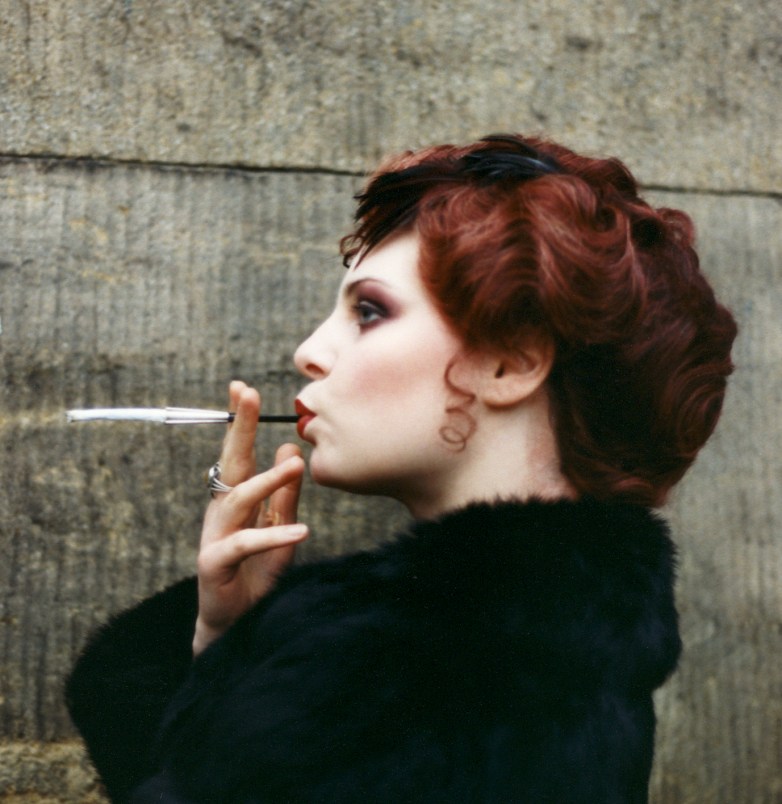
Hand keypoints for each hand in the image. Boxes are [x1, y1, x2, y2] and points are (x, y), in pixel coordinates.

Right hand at [193, 381, 307, 655]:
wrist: (238, 622)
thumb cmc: (258, 571)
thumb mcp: (280, 527)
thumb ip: (285, 493)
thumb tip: (290, 449)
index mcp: (237, 498)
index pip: (239, 453)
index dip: (240, 422)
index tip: (244, 388)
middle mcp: (222, 510)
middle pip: (230, 462)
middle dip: (238, 427)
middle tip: (247, 394)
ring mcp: (216, 535)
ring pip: (237, 499)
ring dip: (266, 481)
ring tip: (293, 466)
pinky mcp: (215, 563)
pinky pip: (245, 544)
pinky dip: (273, 536)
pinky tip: (302, 531)